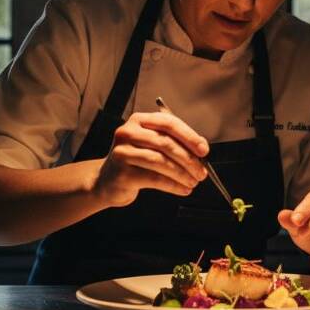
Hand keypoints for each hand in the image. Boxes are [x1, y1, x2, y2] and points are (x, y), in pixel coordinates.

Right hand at [94, 112, 209, 207]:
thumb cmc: (135, 162)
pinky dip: (173, 185)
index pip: (168, 122)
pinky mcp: (122, 172)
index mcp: (139, 120)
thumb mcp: (152, 146)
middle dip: (189, 159)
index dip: (189, 136)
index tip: (204, 150)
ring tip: (194, 182)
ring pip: (161, 161)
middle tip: (202, 172)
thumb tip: (201, 147)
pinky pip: (154, 178)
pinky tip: (183, 189)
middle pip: (166, 143)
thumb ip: (174, 142)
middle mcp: (128, 132)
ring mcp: (123, 152)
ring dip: (182, 174)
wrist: (106, 182)